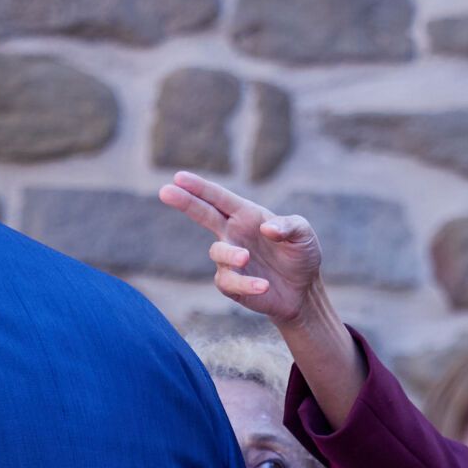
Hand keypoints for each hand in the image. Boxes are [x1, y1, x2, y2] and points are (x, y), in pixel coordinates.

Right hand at [158, 172, 324, 327]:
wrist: (302, 290)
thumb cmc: (300, 254)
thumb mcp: (302, 234)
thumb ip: (288, 227)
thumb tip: (267, 228)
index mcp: (246, 215)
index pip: (219, 198)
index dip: (199, 187)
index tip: (178, 177)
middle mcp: (233, 233)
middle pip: (203, 214)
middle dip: (185, 201)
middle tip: (165, 191)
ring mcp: (230, 259)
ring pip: (218, 252)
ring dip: (231, 254)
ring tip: (246, 258)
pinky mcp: (231, 284)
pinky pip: (229, 281)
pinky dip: (245, 283)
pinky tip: (263, 286)